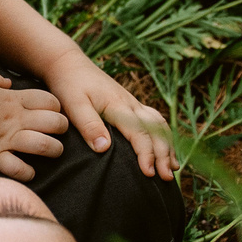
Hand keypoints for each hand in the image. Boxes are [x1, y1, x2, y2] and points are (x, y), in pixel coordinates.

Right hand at [0, 72, 67, 181]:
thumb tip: (9, 83)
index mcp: (11, 99)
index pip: (48, 100)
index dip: (56, 107)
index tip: (52, 112)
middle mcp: (14, 119)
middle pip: (54, 123)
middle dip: (61, 128)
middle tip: (57, 132)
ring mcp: (5, 139)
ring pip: (44, 146)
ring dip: (53, 150)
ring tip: (52, 152)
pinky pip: (18, 169)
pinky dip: (27, 172)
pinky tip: (29, 172)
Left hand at [38, 50, 178, 179]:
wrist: (68, 63)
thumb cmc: (69, 85)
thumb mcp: (74, 105)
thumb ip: (89, 125)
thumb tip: (104, 148)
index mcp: (119, 106)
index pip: (140, 133)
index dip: (146, 155)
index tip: (149, 174)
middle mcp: (131, 104)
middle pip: (156, 131)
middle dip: (164, 155)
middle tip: (167, 178)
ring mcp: (132, 103)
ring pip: (159, 125)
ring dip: (168, 146)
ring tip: (173, 167)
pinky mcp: (130, 104)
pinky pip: (154, 120)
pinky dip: (163, 135)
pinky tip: (164, 148)